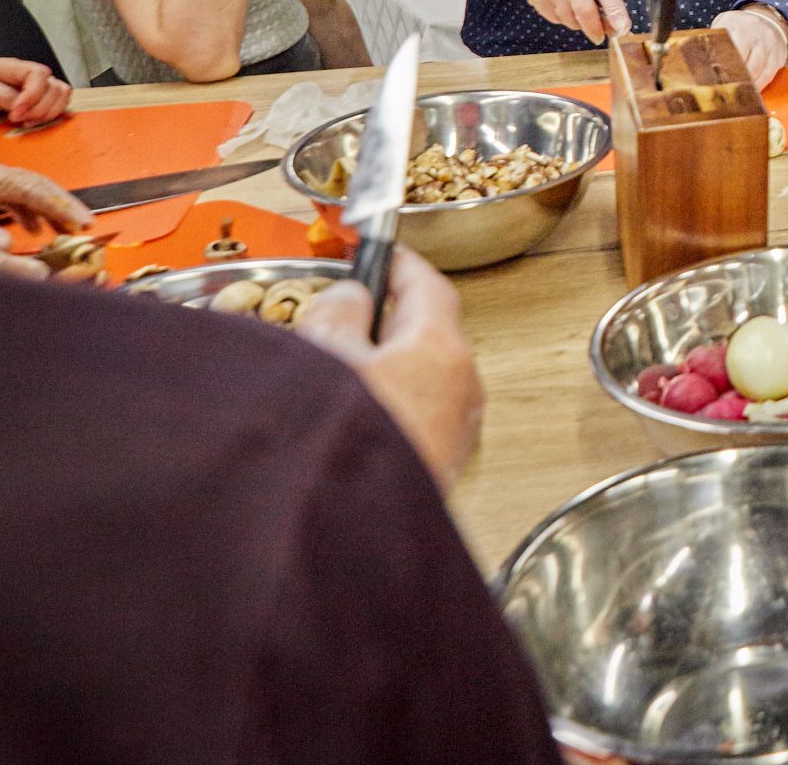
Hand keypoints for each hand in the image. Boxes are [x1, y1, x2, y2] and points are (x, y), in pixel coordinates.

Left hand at [0, 52, 70, 126]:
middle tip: (21, 121)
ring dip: (49, 112)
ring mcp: (32, 86)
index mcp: (12, 67)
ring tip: (28, 122)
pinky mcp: (33, 98)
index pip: (39, 74)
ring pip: (61, 94)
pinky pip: (54, 103)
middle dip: (42, 108)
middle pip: (55, 86)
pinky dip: (50, 114)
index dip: (32, 96)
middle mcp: (27, 75)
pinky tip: (31, 121)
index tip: (15, 113)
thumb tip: (19, 106)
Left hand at [0, 158, 91, 280]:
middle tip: (86, 227)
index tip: (82, 222)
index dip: (60, 204)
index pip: (32, 187)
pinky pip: (12, 199)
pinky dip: (28, 213)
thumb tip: (10, 245)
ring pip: (27, 192)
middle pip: (37, 185)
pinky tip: (33, 229)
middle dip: (63, 205)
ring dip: (48, 210)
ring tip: (67, 231)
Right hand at [298, 245, 483, 488]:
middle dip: (387, 319)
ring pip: (420, 378)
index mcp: (442, 349)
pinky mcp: (438, 466)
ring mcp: (455, 431)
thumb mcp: (325, 356)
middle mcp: (462, 388)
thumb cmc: (343, 445)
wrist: (354, 536)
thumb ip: (338, 313)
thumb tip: (351, 298)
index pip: (429, 286)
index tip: (381, 252)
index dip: (400, 264)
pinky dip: (385, 404)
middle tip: (348, 309)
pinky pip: (414, 417)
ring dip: (383, 367)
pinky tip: (344, 419)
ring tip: (333, 371)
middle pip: (428, 333)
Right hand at [513, 0, 629, 44]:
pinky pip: (556, 19)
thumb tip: (616, 21)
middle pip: (585, 12)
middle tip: (600, 37)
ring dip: (580, 23)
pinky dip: (564, 18)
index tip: (622, 29)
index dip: (615, 13)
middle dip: (596, 30)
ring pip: (570, 20)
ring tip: (580, 9)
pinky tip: (564, 4)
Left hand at [712, 5, 787, 87]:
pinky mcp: (779, 54)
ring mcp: (770, 45)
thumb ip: (715, 38)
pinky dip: (761, 84)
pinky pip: (770, 74)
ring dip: (749, 85)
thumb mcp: (724, 23)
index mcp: (739, 27)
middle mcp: (757, 35)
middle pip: (747, 63)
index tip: (716, 79)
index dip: (725, 67)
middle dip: (737, 79)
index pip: (732, 50)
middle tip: (726, 91)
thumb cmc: (739, 25)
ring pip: (760, 70)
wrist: (767, 18)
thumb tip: (700, 58)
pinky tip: (752, 90)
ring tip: (737, 94)